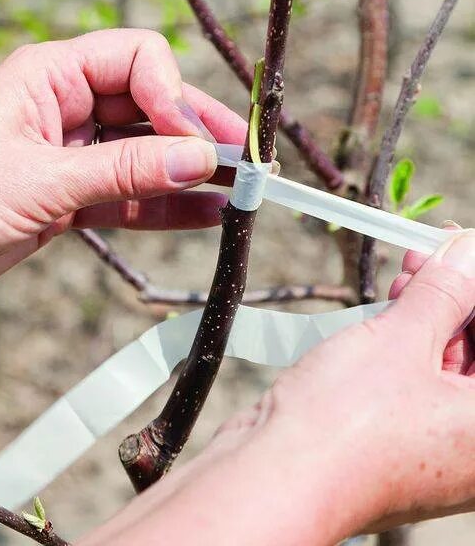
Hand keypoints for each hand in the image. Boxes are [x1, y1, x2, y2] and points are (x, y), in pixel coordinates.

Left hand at [0, 29, 245, 300]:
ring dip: (190, 174)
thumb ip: (123, 170)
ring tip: (239, 193)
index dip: (172, 93)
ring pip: (146, 154)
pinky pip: (130, 195)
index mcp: (51, 75)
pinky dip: (166, 206)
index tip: (191, 138)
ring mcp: (73, 153)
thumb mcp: (39, 181)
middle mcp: (68, 106)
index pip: (137, 59)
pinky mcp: (72, 196)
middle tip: (243, 162)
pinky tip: (206, 215)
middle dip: (197, 134)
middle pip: (152, 106)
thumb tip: (196, 159)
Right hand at [85, 229, 474, 545]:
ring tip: (407, 270)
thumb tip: (469, 251)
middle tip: (433, 253)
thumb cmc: (347, 422)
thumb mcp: (403, 340)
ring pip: (442, 365)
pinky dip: (403, 344)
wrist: (272, 477)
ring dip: (427, 314)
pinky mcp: (392, 442)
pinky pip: (412, 383)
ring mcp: (429, 448)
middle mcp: (467, 445)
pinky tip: (388, 308)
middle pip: (473, 356)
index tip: (463, 251)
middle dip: (455, 298)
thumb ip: (444, 293)